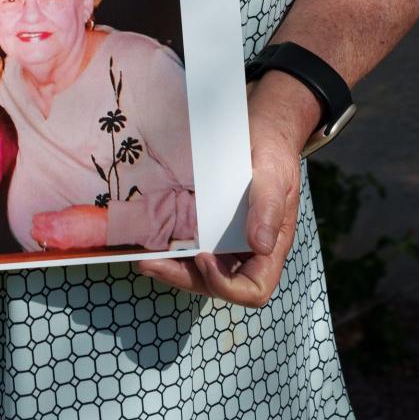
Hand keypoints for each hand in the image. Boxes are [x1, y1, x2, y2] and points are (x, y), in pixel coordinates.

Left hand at [31, 205, 109, 250]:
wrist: (104, 228)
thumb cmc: (91, 217)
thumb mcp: (71, 210)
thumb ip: (57, 215)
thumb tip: (50, 217)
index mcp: (56, 221)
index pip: (37, 221)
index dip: (38, 218)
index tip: (39, 217)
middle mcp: (56, 235)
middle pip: (36, 233)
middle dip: (37, 228)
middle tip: (40, 224)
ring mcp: (61, 244)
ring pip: (43, 242)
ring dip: (42, 237)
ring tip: (47, 232)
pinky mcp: (66, 250)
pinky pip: (53, 247)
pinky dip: (51, 243)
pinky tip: (55, 239)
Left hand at [137, 108, 301, 307]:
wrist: (261, 131)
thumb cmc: (273, 153)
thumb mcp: (274, 174)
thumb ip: (268, 207)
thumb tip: (260, 245)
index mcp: (270, 247)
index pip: (253, 289)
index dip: (227, 285)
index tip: (204, 258)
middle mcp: (246, 251)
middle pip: (216, 283)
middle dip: (184, 278)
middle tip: (152, 264)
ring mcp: (225, 240)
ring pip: (198, 269)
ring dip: (172, 267)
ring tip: (144, 258)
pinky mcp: (207, 224)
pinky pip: (190, 245)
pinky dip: (170, 247)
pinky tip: (149, 238)